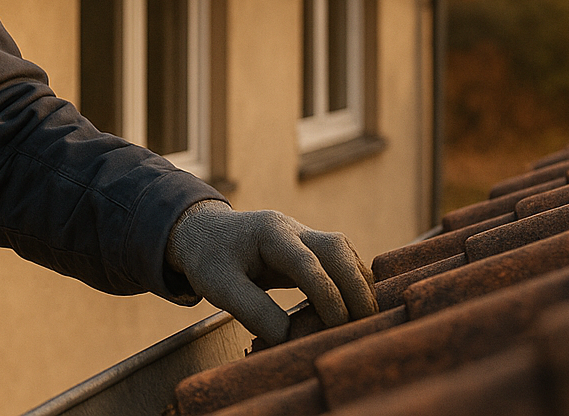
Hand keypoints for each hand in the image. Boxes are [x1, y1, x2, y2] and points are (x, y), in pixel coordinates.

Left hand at [165, 200, 376, 343]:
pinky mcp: (307, 248)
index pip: (307, 262)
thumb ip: (254, 311)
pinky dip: (353, 281)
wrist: (201, 232)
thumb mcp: (219, 286)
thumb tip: (290, 339)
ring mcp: (303, 235)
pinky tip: (358, 306)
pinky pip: (340, 260)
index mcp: (269, 232)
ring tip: (367, 319)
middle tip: (367, 323)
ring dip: (359, 283)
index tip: (337, 325)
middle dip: (356, 286)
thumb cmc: (208, 257)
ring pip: (344, 252)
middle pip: (337, 249)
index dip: (327, 294)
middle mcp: (292, 228)